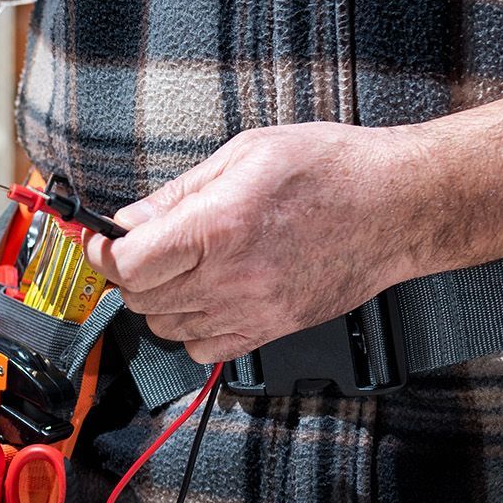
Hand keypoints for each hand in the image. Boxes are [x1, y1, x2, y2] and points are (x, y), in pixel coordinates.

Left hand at [83, 123, 435, 363]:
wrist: (401, 204)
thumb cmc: (333, 168)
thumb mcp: (245, 152)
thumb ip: (179, 192)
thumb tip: (131, 219)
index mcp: (218, 226)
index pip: (128, 263)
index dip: (103, 254)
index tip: (100, 242)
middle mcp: (232, 276)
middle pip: (140, 299)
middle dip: (129, 273)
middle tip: (142, 249)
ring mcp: (254, 309)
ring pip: (167, 328)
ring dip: (158, 301)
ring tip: (177, 270)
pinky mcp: (274, 328)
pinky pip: (206, 350)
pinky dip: (192, 330)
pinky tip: (205, 298)